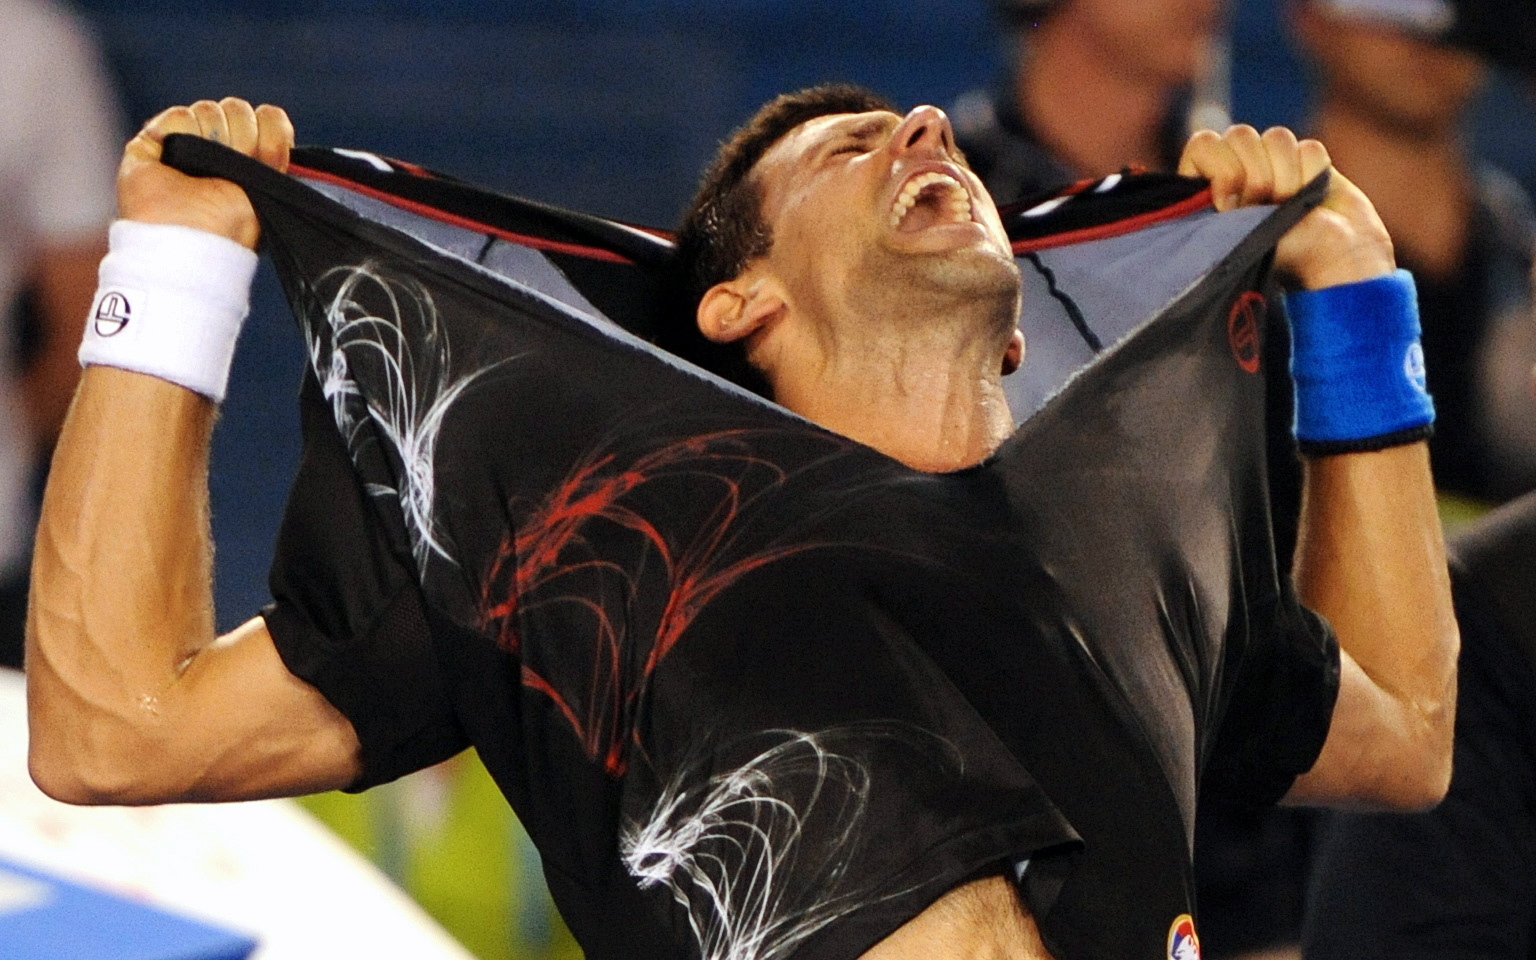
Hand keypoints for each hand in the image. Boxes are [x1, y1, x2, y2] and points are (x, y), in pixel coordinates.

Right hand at [117, 98, 293, 249]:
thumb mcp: (270, 192)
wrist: (190, 240)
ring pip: (209, 109)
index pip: (268, 118)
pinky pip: (180, 116)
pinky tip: (177, 163)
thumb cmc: (231, 228)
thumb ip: (277, 156)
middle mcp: (220, 148)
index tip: (271, 158)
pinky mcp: (155, 140)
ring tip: (204, 172)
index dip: (272, 132)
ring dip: (214, 139)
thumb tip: (276, 121)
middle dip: (244, 138)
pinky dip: (182, 136)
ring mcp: (187, 143)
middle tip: (235, 169)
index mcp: (251, 161)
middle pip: (238, 109)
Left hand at [1178, 124, 1395, 289]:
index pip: (1203, 145)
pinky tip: (1313, 199)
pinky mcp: (1308, 162)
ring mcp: (1274, 164)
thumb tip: (1214, 176)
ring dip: (1286, 178)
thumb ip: (1216, 200)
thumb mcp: (1232, 237)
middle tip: (1264, 207)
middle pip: (1240, 135)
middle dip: (1256, 175)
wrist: (1335, 261)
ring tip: (1290, 208)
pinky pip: (1309, 149)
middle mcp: (1239, 171)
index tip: (1230, 206)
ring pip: (1276, 137)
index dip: (1220, 168)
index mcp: (1209, 190)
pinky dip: (1313, 175)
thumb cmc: (1278, 260)